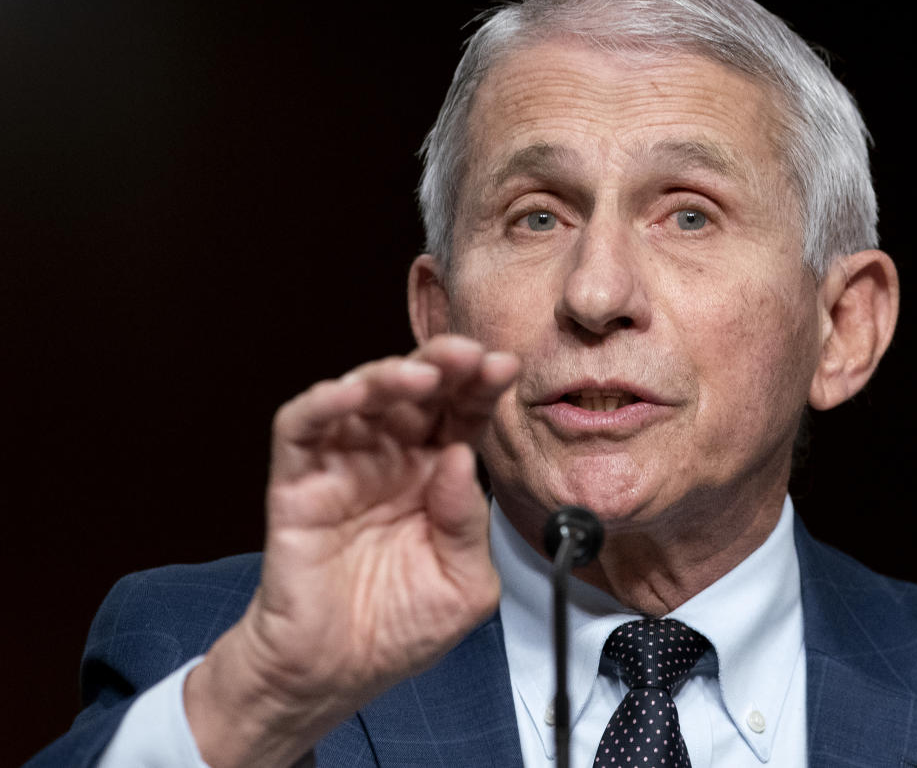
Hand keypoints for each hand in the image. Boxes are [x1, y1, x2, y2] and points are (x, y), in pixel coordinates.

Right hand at [185, 335, 518, 766]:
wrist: (335, 676)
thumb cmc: (398, 629)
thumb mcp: (464, 584)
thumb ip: (469, 522)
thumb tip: (459, 458)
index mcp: (435, 477)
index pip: (461, 416)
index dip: (482, 388)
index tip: (505, 368)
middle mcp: (390, 461)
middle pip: (416, 392)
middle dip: (444, 364)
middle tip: (468, 354)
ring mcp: (343, 467)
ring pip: (361, 396)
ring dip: (389, 374)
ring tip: (423, 374)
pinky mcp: (298, 483)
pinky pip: (301, 428)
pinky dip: (323, 402)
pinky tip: (352, 393)